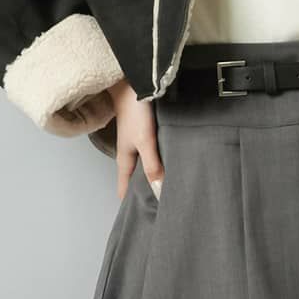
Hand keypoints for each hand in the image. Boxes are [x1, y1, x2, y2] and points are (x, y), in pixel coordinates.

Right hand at [110, 76, 164, 202]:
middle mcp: (130, 152)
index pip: (125, 187)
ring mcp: (138, 141)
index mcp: (125, 159)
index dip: (130, 202)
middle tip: (159, 207)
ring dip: (155, 175)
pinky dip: (161, 160)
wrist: (135, 80)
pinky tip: (173, 162)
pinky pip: (153, 151)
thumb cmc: (136, 111)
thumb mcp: (145, 141)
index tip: (140, 218)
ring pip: (146, 164)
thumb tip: (158, 191)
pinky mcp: (147, 131)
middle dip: (144, 191)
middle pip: (136, 177)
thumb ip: (152, 165)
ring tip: (169, 188)